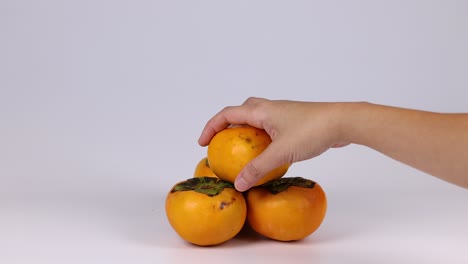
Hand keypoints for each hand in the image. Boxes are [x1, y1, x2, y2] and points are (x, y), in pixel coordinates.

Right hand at [198, 97, 348, 190]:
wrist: (343, 122)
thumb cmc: (311, 131)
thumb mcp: (281, 152)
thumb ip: (258, 169)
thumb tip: (238, 184)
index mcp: (261, 111)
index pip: (227, 114)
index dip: (211, 127)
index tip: (202, 143)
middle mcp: (270, 108)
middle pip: (241, 111)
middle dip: (227, 124)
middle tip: (221, 142)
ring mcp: (283, 114)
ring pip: (257, 118)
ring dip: (246, 130)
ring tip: (242, 150)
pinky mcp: (294, 122)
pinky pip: (270, 126)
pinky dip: (261, 137)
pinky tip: (267, 153)